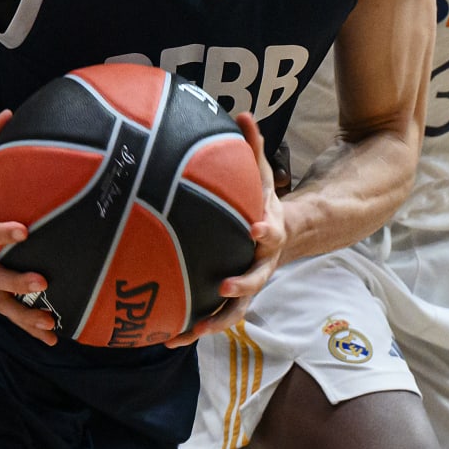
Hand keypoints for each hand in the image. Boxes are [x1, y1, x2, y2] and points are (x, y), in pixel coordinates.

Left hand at [166, 113, 286, 347]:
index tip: (254, 230)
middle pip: (255, 282)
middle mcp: (261, 265)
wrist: (284, 236)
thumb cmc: (264, 203)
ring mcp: (247, 286)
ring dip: (211, 322)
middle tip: (224, 286)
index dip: (264, 233)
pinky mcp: (231, 299)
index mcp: (269, 235)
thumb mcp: (263, 176)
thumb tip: (244, 111)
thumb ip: (254, 147)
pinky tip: (164, 336)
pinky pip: (213, 315)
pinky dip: (192, 327)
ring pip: (232, 311)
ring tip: (183, 332)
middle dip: (240, 285)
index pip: (270, 234)